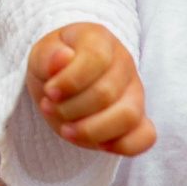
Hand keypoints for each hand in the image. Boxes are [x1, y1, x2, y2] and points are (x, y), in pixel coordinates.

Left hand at [27, 24, 155, 155]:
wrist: (62, 81)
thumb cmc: (53, 65)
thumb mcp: (41, 55)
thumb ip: (47, 56)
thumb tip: (62, 58)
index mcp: (99, 40)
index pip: (96, 58)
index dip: (70, 81)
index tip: (50, 91)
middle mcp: (124, 64)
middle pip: (106, 93)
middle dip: (70, 109)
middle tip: (49, 108)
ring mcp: (135, 93)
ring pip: (128, 117)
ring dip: (90, 130)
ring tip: (66, 129)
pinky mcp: (138, 120)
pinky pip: (145, 138)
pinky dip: (121, 146)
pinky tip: (97, 144)